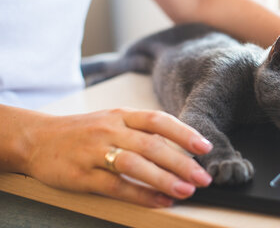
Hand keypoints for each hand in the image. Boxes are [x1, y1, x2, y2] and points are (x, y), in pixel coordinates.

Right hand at [23, 108, 212, 206]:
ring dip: (164, 178)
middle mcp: (110, 130)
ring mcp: (94, 152)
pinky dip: (141, 195)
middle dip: (181, 162)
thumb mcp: (113, 121)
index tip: (205, 147)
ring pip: (135, 164)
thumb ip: (142, 131)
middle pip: (151, 144)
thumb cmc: (85, 131)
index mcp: (121, 115)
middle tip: (203, 176)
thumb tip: (181, 148)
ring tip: (186, 190)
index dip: (184, 133)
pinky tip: (160, 201)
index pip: (158, 120)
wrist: (38, 139)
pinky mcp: (82, 175)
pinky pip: (116, 186)